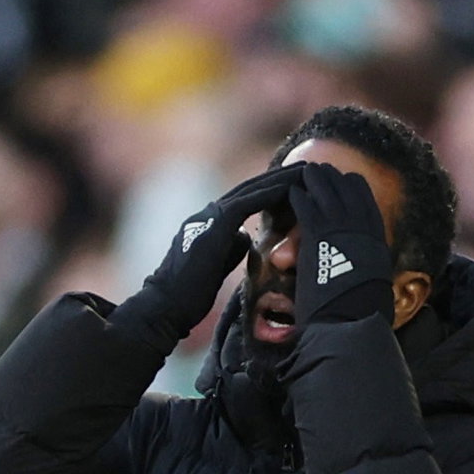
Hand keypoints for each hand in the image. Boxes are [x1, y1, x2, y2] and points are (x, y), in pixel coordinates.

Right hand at [137, 166, 303, 339]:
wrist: (166, 304)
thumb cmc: (188, 296)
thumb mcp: (216, 266)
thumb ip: (230, 247)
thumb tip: (246, 236)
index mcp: (210, 222)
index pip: (246, 200)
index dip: (271, 191)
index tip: (296, 186)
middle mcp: (210, 212)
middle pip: (252, 187)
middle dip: (280, 177)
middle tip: (308, 168)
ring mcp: (212, 214)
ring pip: (253, 188)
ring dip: (282, 178)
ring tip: (307, 171)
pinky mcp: (217, 223)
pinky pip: (250, 201)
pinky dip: (272, 192)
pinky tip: (292, 187)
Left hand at [289, 162, 392, 329]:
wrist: (348, 326)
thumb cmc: (359, 318)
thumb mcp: (373, 287)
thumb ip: (366, 271)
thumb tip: (369, 281)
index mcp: (376, 240)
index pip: (367, 200)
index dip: (352, 187)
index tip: (342, 182)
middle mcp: (362, 228)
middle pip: (347, 187)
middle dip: (332, 178)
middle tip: (319, 171)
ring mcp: (340, 228)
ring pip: (327, 190)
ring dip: (314, 179)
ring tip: (304, 173)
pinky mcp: (317, 234)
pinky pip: (306, 205)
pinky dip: (299, 196)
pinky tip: (292, 192)